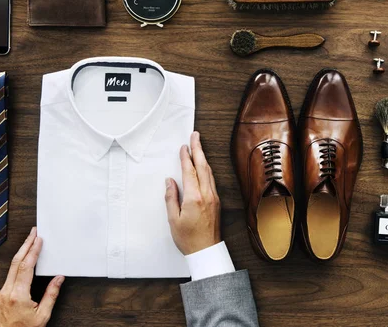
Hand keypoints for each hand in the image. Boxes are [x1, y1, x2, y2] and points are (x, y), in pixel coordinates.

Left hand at [0, 227, 64, 326]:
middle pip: (16, 262)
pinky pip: (10, 272)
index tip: (39, 240)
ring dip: (21, 251)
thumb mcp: (42, 316)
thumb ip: (51, 295)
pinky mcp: (2, 294)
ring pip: (12, 266)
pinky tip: (24, 258)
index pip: (26, 267)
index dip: (33, 251)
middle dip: (26, 244)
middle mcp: (8, 291)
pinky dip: (18, 261)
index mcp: (18, 295)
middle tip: (33, 232)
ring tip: (30, 241)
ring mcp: (3, 292)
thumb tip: (58, 279)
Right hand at [165, 131, 220, 254]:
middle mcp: (206, 195)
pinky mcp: (217, 201)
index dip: (186, 157)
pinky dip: (207, 169)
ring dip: (203, 158)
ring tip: (198, 147)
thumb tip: (170, 181)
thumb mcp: (173, 219)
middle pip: (202, 166)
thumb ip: (171, 197)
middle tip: (195, 135)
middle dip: (198, 149)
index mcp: (194, 198)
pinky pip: (211, 180)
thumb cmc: (188, 238)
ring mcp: (214, 197)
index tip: (183, 147)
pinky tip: (203, 166)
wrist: (206, 251)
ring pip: (209, 172)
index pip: (190, 171)